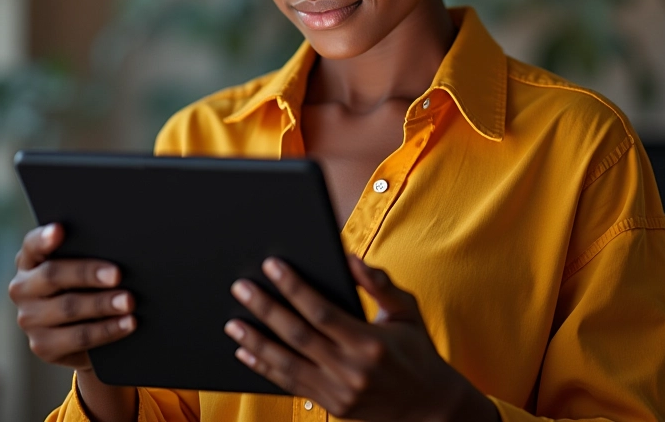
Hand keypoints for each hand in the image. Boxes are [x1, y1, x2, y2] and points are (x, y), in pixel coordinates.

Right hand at [8, 223, 136, 369]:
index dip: (44, 238)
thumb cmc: (88, 282)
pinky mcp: (43, 345)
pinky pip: (78, 337)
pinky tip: (128, 323)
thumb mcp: (86, 264)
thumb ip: (92, 252)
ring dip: (103, 304)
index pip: (33, 245)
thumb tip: (122, 246)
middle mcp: (23, 288)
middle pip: (53, 275)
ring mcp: (29, 318)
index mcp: (32, 259)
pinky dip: (107, 330)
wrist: (86, 328)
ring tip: (129, 301)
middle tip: (118, 274)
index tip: (59, 230)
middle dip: (87, 273)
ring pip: (68, 308)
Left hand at [224, 255, 492, 421]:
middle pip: (297, 335)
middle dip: (265, 309)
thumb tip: (351, 258)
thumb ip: (379, 283)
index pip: (321, 310)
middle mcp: (351, 371)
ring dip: (256, 342)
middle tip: (241, 287)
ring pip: (287, 365)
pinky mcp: (332, 407)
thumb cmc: (417, 351)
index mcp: (369, 342)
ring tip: (233, 322)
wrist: (431, 408)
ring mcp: (339, 394)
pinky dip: (266, 368)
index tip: (272, 266)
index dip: (293, 287)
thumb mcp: (406, 311)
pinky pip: (292, 386)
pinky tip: (247, 353)